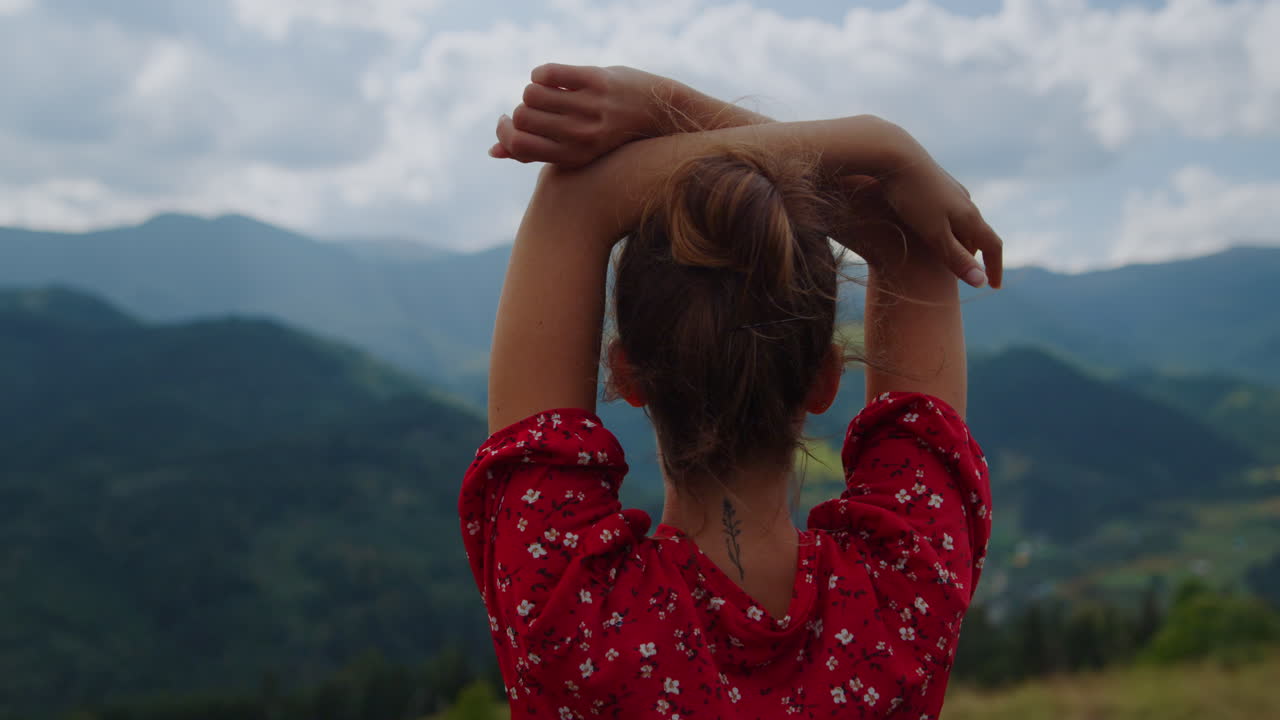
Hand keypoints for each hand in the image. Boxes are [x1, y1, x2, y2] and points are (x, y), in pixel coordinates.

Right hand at [490, 64, 670, 167]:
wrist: (658, 113)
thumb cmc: (608, 136)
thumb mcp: (574, 151)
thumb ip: (535, 153)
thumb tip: (493, 152)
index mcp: (573, 158)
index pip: (518, 144)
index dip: (505, 132)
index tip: (507, 123)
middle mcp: (581, 135)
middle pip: (522, 117)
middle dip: (520, 111)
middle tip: (531, 110)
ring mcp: (590, 107)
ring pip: (531, 93)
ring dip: (532, 91)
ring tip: (546, 95)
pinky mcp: (596, 80)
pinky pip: (547, 73)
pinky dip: (542, 74)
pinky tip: (554, 80)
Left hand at [877, 161, 1003, 287]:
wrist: (893, 154)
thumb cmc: (911, 197)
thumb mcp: (934, 234)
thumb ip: (956, 259)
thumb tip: (981, 283)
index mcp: (970, 215)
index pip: (993, 245)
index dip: (995, 268)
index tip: (994, 287)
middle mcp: (965, 201)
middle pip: (978, 234)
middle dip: (975, 256)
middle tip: (967, 275)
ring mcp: (950, 189)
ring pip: (962, 221)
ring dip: (960, 240)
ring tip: (949, 256)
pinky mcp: (933, 182)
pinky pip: (947, 210)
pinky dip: (947, 226)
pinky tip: (931, 228)